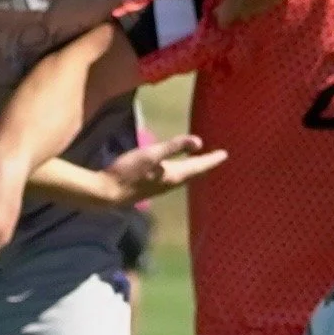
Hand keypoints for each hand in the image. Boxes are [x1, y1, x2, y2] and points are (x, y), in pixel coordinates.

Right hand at [98, 134, 227, 204]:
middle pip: (194, 172)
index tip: (225, 154)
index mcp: (174, 175)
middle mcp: (171, 183)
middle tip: (217, 157)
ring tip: (201, 161)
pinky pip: (174, 177)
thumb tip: (199, 142)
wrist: (108, 193)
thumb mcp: (151, 154)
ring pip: (184, 176)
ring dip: (194, 168)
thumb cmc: (129, 171)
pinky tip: (176, 168)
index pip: (199, 166)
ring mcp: (160, 186)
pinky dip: (181, 170)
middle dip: (206, 164)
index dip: (212, 159)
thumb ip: (174, 147)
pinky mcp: (151, 186)